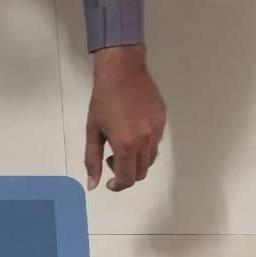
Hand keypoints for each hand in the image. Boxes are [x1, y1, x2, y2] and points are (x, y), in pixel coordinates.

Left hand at [85, 45, 165, 191]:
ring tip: (122, 145)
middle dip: (126, 174)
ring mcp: (157, 130)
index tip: (110, 183)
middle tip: (112, 159)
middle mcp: (145, 140)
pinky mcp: (162, 120)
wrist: (123, 70)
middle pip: (141, 173)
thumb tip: (92, 184)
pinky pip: (156, 143)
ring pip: (150, 159)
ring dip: (136, 161)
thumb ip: (92, 160)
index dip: (118, 186)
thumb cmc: (103, 100)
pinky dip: (144, 146)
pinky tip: (132, 131)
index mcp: (126, 145)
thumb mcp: (93, 131)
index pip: (127, 178)